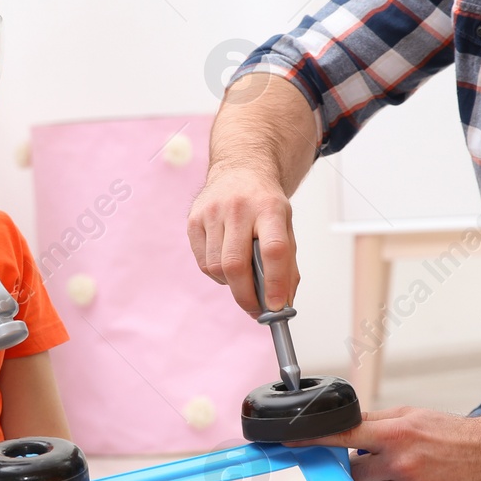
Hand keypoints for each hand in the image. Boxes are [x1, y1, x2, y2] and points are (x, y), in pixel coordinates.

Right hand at [187, 164, 296, 315]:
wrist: (240, 170)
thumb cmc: (264, 203)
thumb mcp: (285, 226)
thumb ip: (287, 265)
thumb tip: (282, 304)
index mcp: (269, 207)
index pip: (273, 250)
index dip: (274, 283)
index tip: (276, 306)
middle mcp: (239, 208)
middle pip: (236, 264)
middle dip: (246, 296)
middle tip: (255, 309)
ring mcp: (212, 212)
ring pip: (217, 268)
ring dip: (231, 284)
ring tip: (242, 278)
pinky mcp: (194, 220)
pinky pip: (203, 263)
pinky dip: (217, 274)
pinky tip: (226, 263)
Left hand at [289, 406, 480, 480]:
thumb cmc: (454, 434)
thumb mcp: (413, 416)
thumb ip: (376, 422)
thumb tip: (343, 426)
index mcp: (396, 433)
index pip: (344, 436)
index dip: (313, 440)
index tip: (290, 441)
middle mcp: (400, 462)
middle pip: (355, 471)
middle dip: (366, 466)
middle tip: (391, 459)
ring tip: (415, 472)